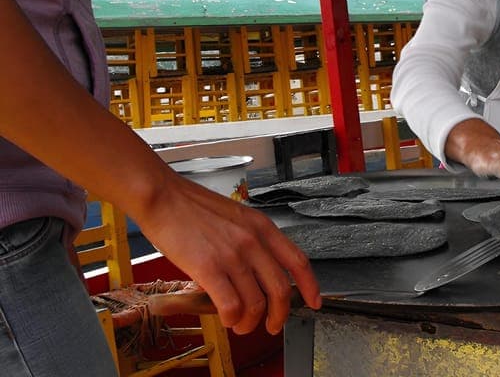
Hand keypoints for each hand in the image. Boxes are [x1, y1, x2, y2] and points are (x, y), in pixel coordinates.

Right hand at [134, 174, 320, 334]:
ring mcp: (233, 255)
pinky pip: (231, 306)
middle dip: (280, 316)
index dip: (310, 286)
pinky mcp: (209, 267)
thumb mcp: (236, 217)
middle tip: (273, 326)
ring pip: (256, 304)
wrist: (164, 196)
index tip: (314, 301)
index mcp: (262, 227)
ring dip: (250, 323)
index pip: (298, 261)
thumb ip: (251, 241)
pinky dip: (231, 319)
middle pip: (281, 290)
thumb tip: (258, 273)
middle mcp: (253, 241)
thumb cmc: (193, 207)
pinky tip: (226, 318)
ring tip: (241, 325)